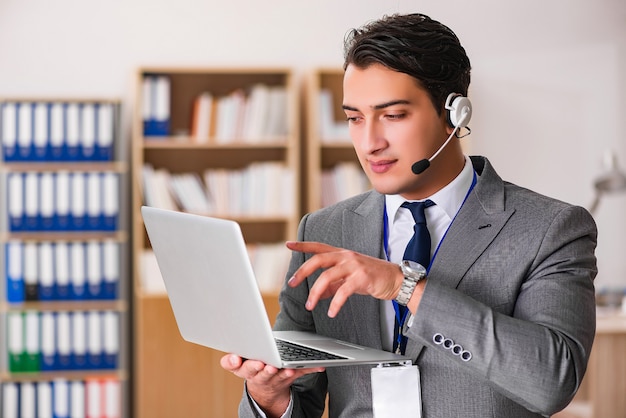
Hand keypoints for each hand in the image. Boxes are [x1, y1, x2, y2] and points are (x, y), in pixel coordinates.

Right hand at [220, 354, 323, 417]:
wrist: (265, 390)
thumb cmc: (251, 369)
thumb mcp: (238, 365)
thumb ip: (231, 361)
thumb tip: (231, 356)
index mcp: (243, 369)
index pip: (236, 366)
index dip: (234, 362)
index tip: (236, 359)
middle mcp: (257, 375)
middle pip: (258, 373)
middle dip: (262, 369)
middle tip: (266, 365)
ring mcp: (273, 379)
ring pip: (278, 377)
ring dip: (283, 373)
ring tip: (287, 370)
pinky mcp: (288, 379)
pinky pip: (299, 373)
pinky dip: (309, 368)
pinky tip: (318, 366)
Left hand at [286, 241, 403, 317]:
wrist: (395, 280)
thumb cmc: (371, 278)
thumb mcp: (348, 278)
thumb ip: (332, 284)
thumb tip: (318, 293)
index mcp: (341, 254)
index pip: (318, 247)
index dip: (303, 246)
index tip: (288, 245)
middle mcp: (346, 256)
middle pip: (318, 259)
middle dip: (303, 271)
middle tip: (292, 283)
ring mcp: (354, 265)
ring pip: (327, 276)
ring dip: (315, 292)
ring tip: (310, 305)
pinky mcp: (361, 277)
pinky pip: (343, 291)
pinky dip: (335, 303)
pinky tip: (332, 312)